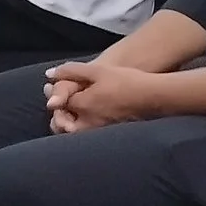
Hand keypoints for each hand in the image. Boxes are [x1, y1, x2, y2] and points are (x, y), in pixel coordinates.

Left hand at [44, 61, 161, 133]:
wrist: (155, 97)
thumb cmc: (126, 81)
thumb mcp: (96, 70)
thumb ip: (71, 71)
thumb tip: (49, 74)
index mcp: (84, 105)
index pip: (59, 104)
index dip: (54, 96)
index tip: (52, 89)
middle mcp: (90, 122)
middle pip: (62, 125)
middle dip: (57, 117)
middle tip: (59, 106)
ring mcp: (101, 130)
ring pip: (75, 134)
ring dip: (68, 125)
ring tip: (70, 113)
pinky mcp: (111, 134)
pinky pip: (89, 136)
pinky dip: (82, 129)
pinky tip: (87, 119)